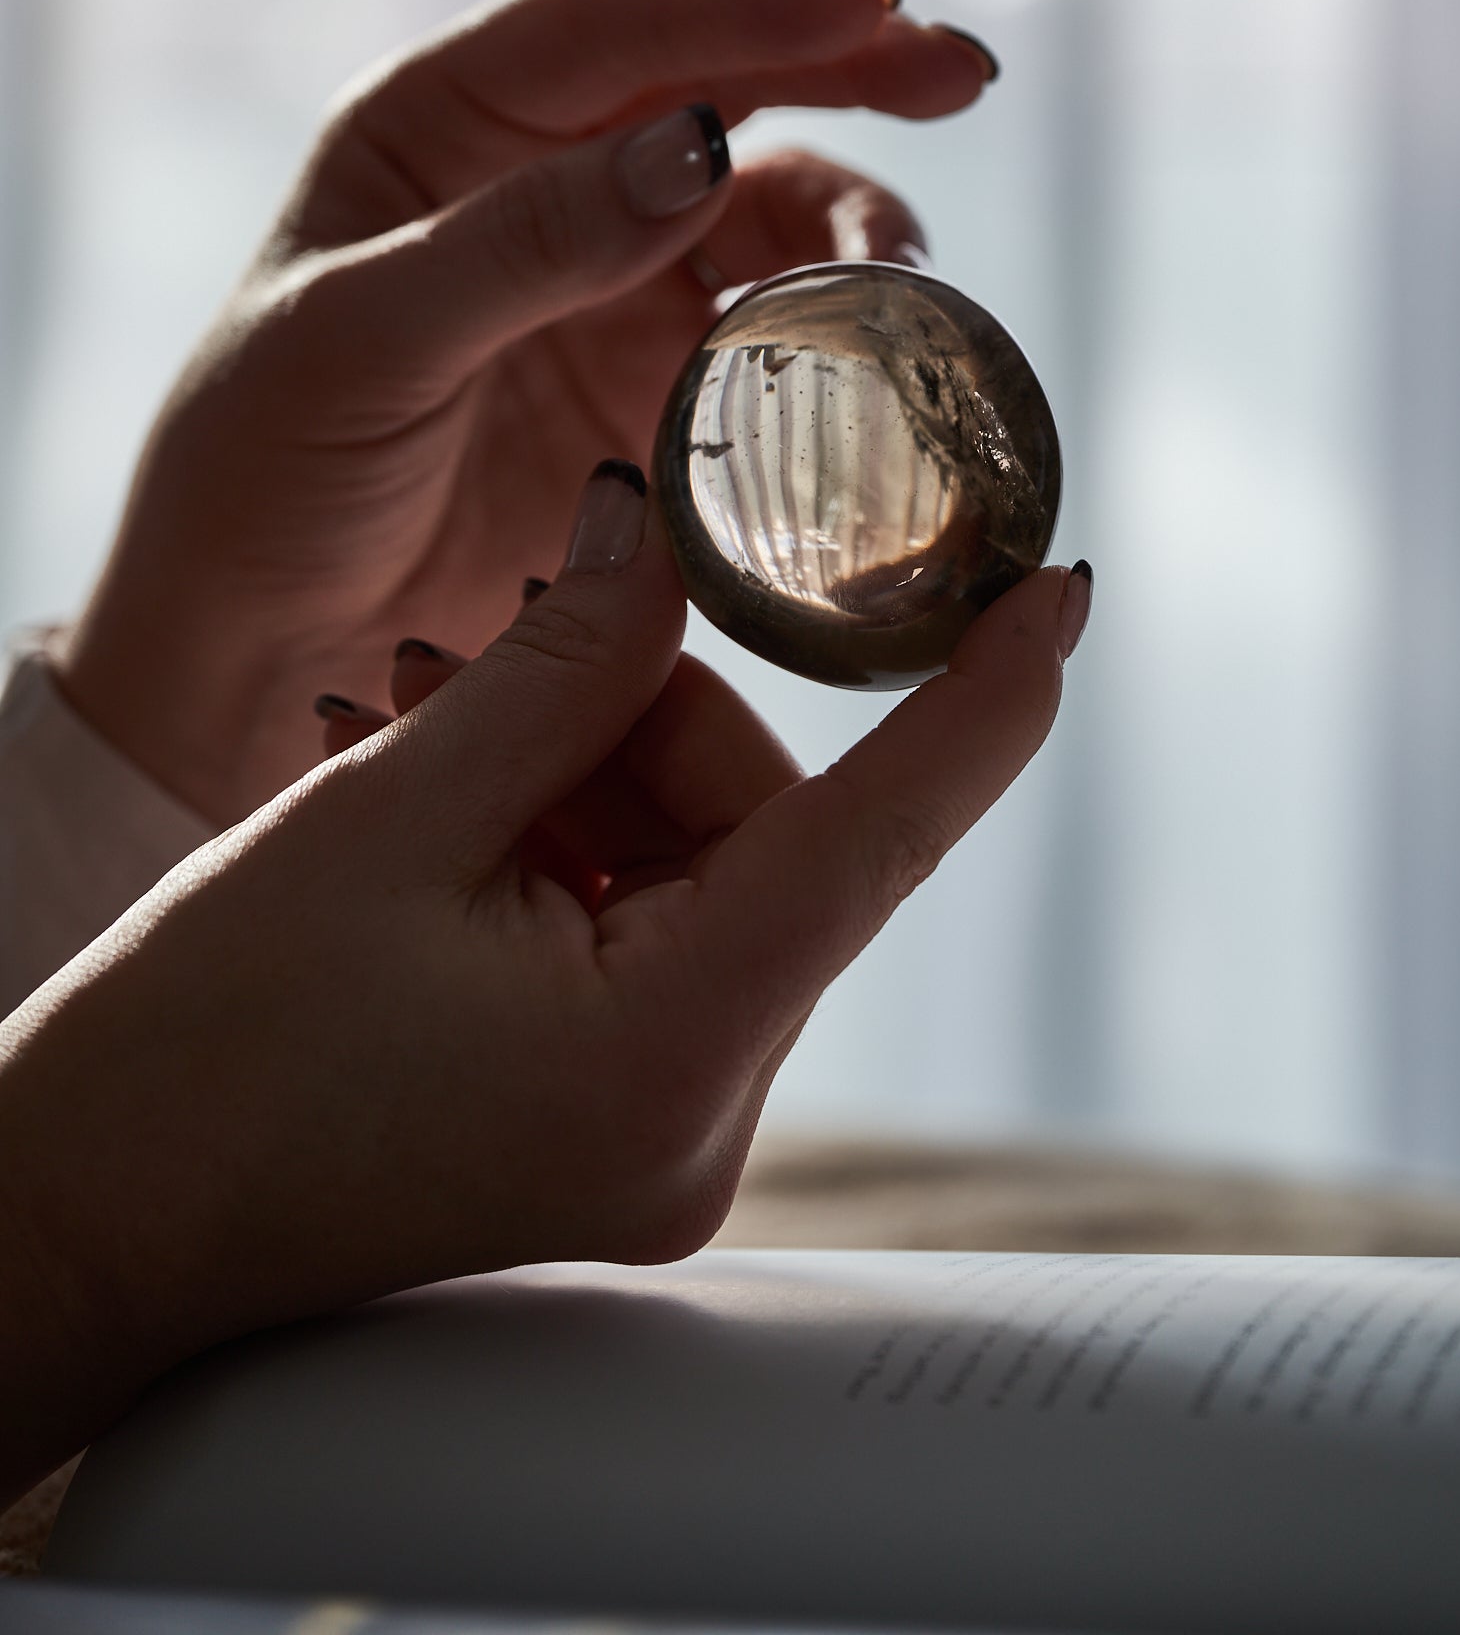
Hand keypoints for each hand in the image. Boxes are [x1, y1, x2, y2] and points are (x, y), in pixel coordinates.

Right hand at [0, 464, 1087, 1504]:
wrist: (84, 1223)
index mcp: (666, 1055)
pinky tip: (450, 788)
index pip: (883, 841)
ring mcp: (656, 1132)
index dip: (986, 701)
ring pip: (703, 872)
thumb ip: (561, 670)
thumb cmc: (196, 1053)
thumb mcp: (386, 818)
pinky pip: (646, 930)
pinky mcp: (609, 1119)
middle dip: (647, 712)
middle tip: (500, 643)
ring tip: (426, 717)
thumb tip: (661, 539)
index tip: (1060, 591)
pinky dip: (571, 841)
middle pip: (765, 837)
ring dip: (587, 769)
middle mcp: (694, 1118)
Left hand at [55, 0, 995, 825]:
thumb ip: (526, 242)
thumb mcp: (365, 339)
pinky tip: (879, 354)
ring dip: (845, 228)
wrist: (257, 645)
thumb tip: (701, 146)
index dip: (746, 6)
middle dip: (845, 70)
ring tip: (904, 274)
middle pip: (717, 93)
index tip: (870, 7)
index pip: (614, 28)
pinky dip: (834, 342)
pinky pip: (768, 347)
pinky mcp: (650, 399)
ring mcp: (605, 293)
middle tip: (958, 71)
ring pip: (761, 222)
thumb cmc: (261, 471)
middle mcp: (538, 191)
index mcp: (441, 129)